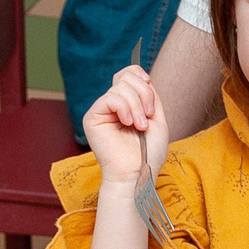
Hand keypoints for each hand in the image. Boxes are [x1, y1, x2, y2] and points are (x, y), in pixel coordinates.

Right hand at [83, 64, 169, 187]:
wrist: (138, 173)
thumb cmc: (148, 152)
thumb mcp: (157, 118)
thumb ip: (149, 95)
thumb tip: (141, 76)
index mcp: (125, 105)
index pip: (127, 75)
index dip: (139, 75)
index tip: (150, 86)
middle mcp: (111, 106)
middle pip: (125, 77)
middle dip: (143, 94)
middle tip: (148, 117)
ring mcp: (101, 111)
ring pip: (120, 87)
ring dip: (137, 106)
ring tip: (140, 127)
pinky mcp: (92, 118)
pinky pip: (110, 98)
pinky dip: (124, 108)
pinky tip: (128, 124)